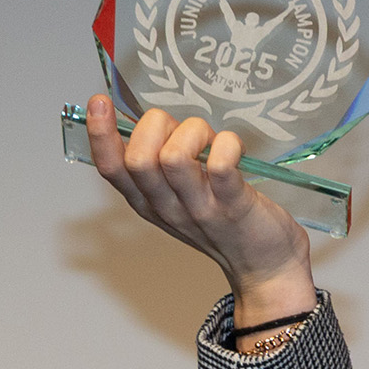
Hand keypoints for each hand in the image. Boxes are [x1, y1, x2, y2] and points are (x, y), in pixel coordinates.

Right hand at [78, 94, 315, 319]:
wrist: (268, 267)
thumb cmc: (228, 224)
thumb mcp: (181, 199)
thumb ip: (162, 167)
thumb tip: (150, 123)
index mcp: (148, 202)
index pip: (111, 169)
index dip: (100, 134)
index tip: (100, 101)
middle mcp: (168, 207)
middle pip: (138, 158)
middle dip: (157, 125)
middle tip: (186, 129)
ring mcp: (200, 208)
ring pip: (173, 157)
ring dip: (194, 133)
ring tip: (214, 140)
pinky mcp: (234, 206)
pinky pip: (220, 166)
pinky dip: (227, 144)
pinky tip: (236, 147)